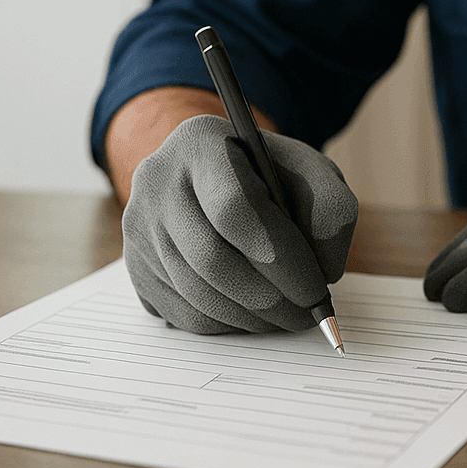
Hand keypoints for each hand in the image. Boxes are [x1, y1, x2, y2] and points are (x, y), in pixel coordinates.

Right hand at [122, 114, 357, 333]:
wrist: (215, 173)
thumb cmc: (269, 173)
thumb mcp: (311, 172)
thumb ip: (332, 211)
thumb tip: (324, 271)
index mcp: (200, 143)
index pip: (233, 207)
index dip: (278, 257)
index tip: (315, 289)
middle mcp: (156, 181)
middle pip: (210, 258)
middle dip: (269, 298)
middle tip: (307, 314)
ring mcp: (139, 226)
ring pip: (196, 292)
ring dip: (251, 317)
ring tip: (288, 316)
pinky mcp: (134, 265)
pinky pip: (181, 312)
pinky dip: (226, 324)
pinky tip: (255, 314)